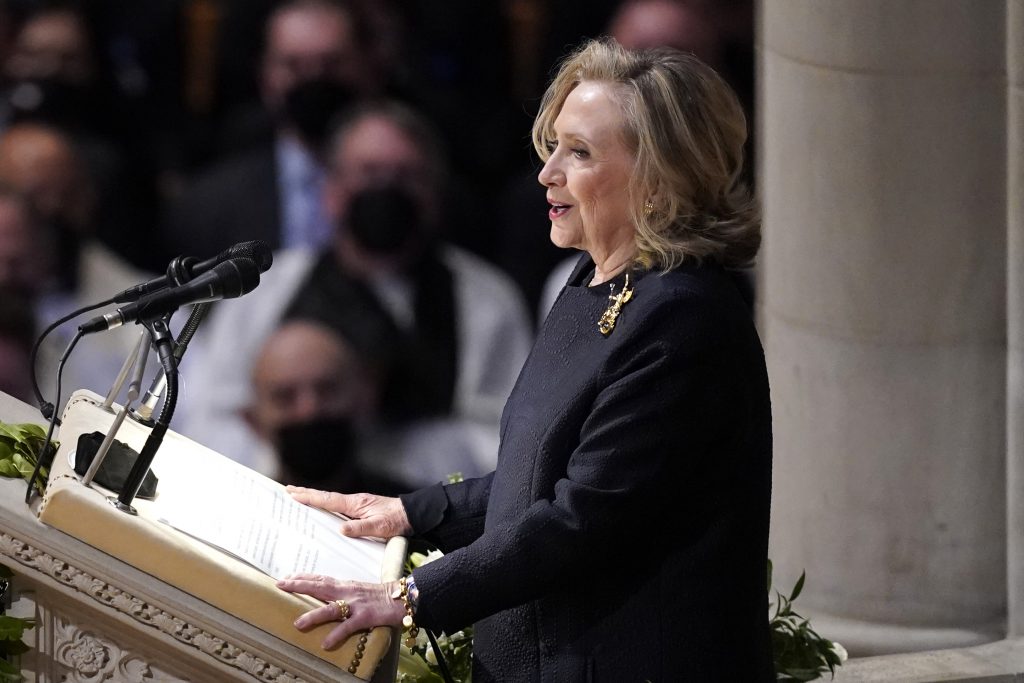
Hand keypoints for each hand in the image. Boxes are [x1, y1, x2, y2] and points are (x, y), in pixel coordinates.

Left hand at [276, 575, 404, 648]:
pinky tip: (326, 644)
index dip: (302, 577)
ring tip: (297, 624)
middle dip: (299, 585)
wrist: (403, 597)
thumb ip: (342, 593)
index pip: (320, 579)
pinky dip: (336, 635)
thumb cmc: (380, 596)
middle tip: (281, 585)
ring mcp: (356, 604)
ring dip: (313, 616)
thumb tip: (327, 597)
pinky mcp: (365, 616)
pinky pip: (348, 627)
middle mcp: (347, 592)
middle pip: (319, 587)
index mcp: (345, 585)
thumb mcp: (358, 591)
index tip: (285, 578)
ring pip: (331, 609)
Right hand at [286, 486, 411, 538]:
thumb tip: (341, 529)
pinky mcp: (361, 510)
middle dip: (306, 494)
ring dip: (314, 498)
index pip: (327, 500)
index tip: (292, 493)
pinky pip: (337, 506)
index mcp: (355, 504)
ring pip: (330, 501)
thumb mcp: (379, 527)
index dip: (309, 497)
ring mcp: (357, 505)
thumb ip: (361, 528)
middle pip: (325, 497)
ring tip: (299, 496)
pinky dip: (325, 505)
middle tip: (287, 490)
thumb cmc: (397, 520)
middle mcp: (354, 502)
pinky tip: (322, 508)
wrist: (412, 515)